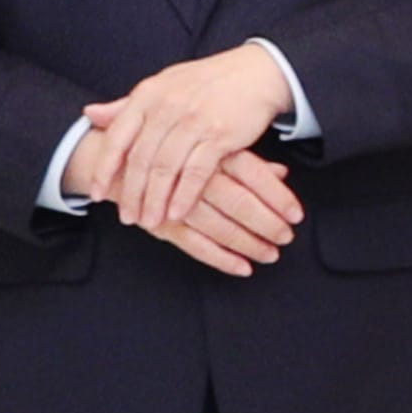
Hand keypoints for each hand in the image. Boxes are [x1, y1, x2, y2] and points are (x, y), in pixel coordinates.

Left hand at [83, 44, 298, 232]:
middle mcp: (166, 107)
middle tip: (128, 217)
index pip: (117, 138)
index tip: (96, 195)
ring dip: (156, 200)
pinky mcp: (220, 134)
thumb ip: (125, 105)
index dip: (104, 169)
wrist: (255, 73)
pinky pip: (196, 172)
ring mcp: (193, 120)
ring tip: (150, 221)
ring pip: (165, 169)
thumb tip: (90, 115)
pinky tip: (177, 213)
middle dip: (131, 193)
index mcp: (147, 95)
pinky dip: (184, 196)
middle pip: (140, 159)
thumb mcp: (161, 87)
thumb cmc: (206, 82)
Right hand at [136, 147, 300, 276]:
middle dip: (268, 224)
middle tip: (287, 237)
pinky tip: (242, 267)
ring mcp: (177, 203)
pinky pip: (195, 245)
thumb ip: (246, 159)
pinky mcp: (162, 224)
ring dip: (249, 244)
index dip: (279, 198)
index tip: (297, 215)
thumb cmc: (172, 151)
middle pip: (240, 204)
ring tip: (270, 254)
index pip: (254, 176)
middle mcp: (196, 178)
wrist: (114, 156)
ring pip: (220, 227)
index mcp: (211, 153)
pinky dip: (221, 258)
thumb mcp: (209, 145)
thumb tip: (282, 172)